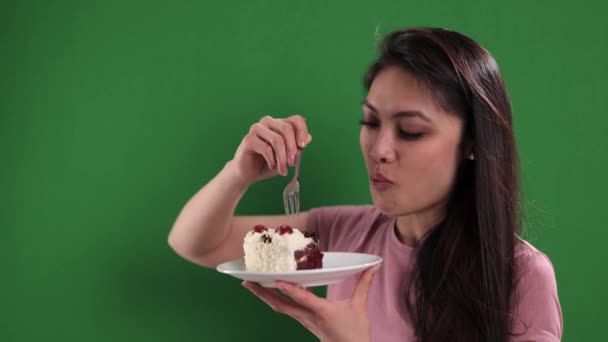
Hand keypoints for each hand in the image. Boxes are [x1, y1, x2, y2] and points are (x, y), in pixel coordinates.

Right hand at [229, 115, 311, 185]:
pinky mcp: (248, 139)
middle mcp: (268, 122)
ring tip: (283, 170)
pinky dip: (272, 160)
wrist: (248, 173)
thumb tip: (309, 137)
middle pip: (287, 128)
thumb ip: (297, 147)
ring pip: (277, 139)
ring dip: (282, 158)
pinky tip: (272, 166)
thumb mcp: (287, 157)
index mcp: (279, 124)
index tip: (303, 146)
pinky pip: (266, 148)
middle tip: (292, 164)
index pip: (296, 120)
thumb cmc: (268, 163)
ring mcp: (257, 129)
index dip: (302, 131)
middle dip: (292, 148)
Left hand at [242, 264, 381, 341]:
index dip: (290, 289)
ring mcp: (304, 321)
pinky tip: (274, 289)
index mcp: (322, 312)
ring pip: (281, 308)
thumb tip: (374, 265)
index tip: (277, 280)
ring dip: (266, 296)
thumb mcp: (360, 306)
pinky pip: (287, 309)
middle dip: (262, 294)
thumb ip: (364, 283)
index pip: (303, 299)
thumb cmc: (355, 332)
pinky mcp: (304, 322)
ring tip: (253, 284)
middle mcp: (308, 317)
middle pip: (280, 306)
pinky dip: (278, 299)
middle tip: (246, 282)